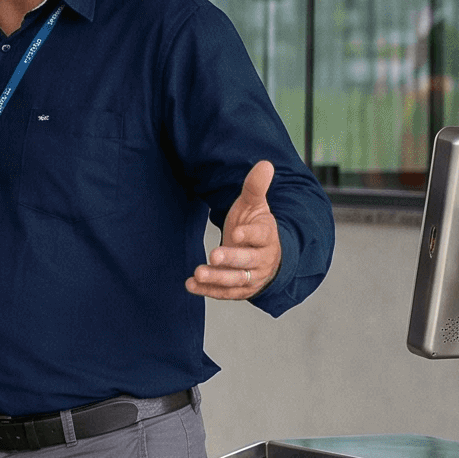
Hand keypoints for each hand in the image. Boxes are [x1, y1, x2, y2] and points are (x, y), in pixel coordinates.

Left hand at [189, 159, 280, 300]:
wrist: (267, 255)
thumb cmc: (256, 227)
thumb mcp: (255, 206)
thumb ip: (255, 187)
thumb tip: (265, 164)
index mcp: (267, 237)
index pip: (261, 236)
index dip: (250, 235)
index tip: (237, 233)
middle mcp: (262, 260)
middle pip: (248, 262)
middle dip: (231, 259)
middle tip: (214, 254)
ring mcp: (252, 277)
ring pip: (236, 280)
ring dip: (217, 278)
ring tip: (198, 273)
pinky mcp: (241, 290)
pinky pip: (225, 293)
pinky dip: (208, 291)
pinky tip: (191, 284)